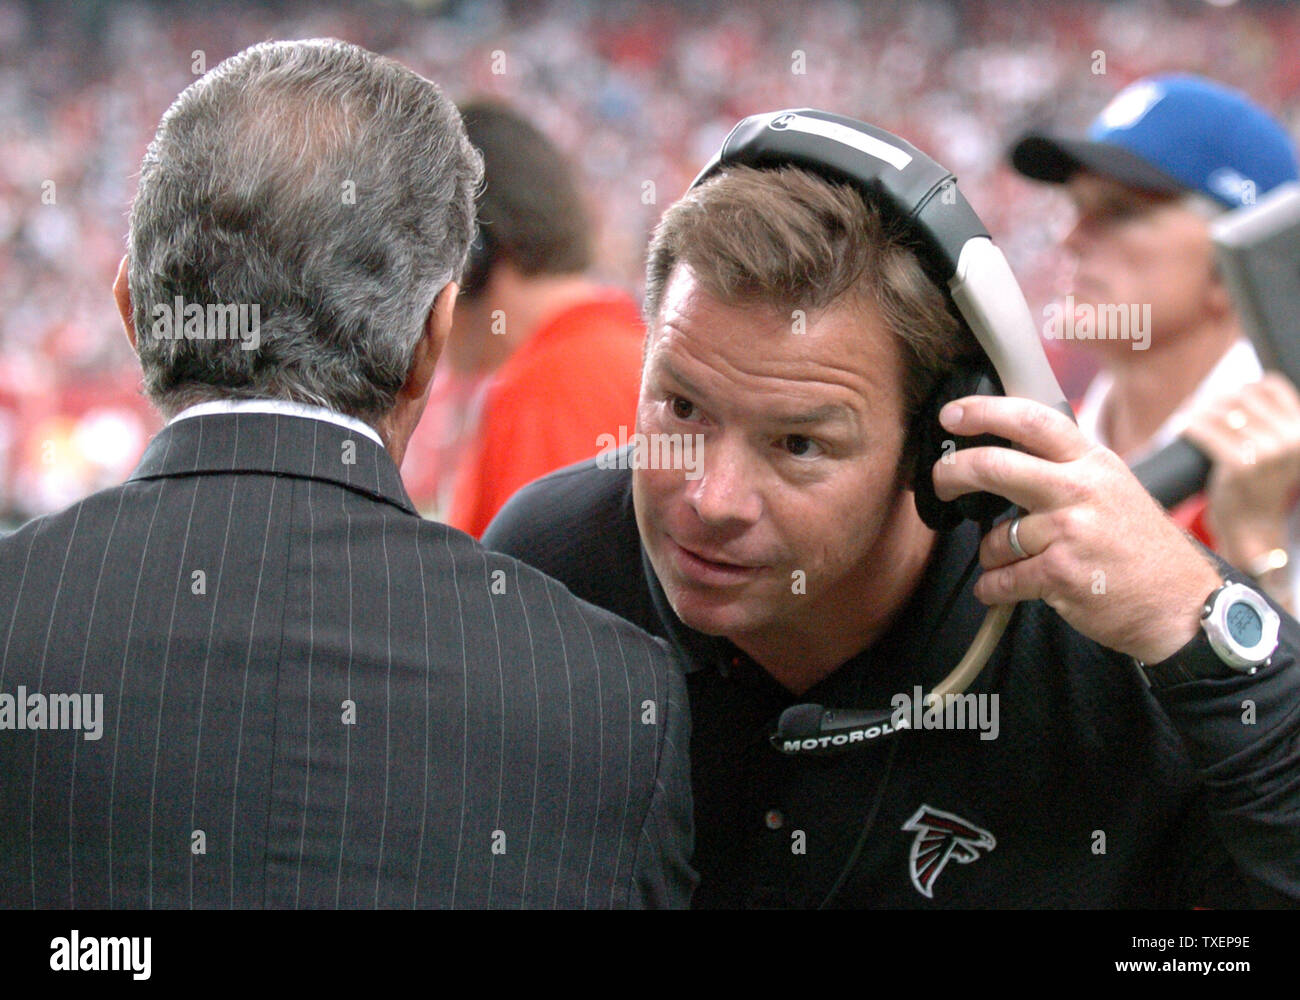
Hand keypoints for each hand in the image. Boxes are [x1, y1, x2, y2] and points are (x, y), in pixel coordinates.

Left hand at [931, 395, 1221, 663]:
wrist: (1181, 604)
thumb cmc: (1139, 548)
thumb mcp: (1112, 487)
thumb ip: (1065, 468)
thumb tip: (1004, 454)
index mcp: (1092, 462)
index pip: (1032, 420)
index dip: (984, 412)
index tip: (952, 414)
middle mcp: (1081, 489)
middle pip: (996, 466)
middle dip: (953, 472)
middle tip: (940, 481)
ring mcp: (1071, 531)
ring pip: (994, 536)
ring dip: (991, 555)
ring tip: (1013, 563)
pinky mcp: (1061, 574)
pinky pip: (1001, 578)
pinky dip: (993, 588)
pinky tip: (1001, 589)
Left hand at [1181, 373, 1299, 569]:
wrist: (1254, 525)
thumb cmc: (1262, 482)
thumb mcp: (1281, 448)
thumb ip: (1274, 420)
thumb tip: (1242, 388)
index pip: (1271, 386)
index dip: (1245, 387)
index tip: (1228, 398)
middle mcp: (1292, 440)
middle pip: (1243, 396)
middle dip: (1218, 399)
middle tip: (1200, 407)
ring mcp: (1268, 453)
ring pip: (1223, 412)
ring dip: (1200, 410)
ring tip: (1190, 415)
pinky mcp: (1240, 465)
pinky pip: (1208, 432)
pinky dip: (1191, 426)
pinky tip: (1182, 427)